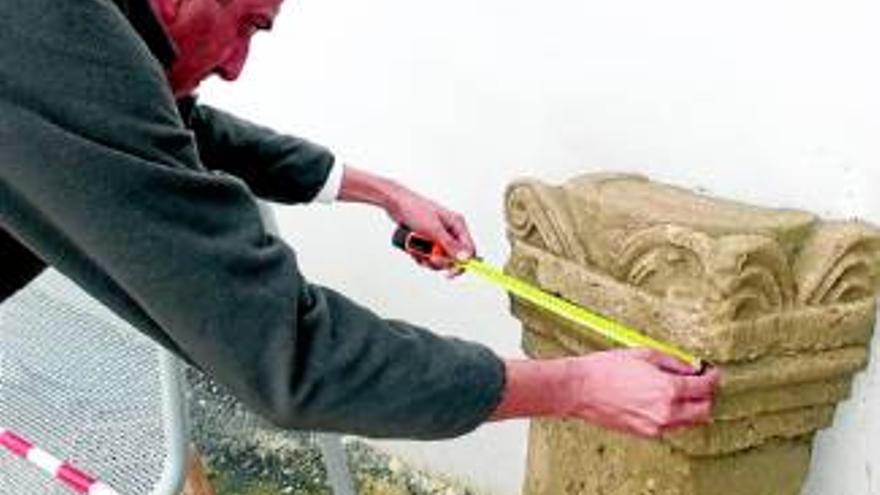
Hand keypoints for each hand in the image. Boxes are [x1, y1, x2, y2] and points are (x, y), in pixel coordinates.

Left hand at [336, 166, 475, 275]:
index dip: (462, 263)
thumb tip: (464, 257)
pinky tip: (412, 250)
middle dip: (439, 261)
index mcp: (457, 225)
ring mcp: (440, 236)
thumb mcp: (433, 229)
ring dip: (427, 259)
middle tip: (428, 258)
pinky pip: (429, 255)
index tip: (450, 273)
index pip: (469, 249)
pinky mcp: (429, 239)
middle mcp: (451, 231)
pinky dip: (421, 256)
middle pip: (453, 257)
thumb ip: (449, 245)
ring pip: (440, 258)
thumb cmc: (414, 209)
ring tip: (417, 252)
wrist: (396, 204)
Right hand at [491, 349, 719, 438]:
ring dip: (692, 407)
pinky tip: (663, 401)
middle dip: (707, 395)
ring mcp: (656, 426)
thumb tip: (690, 368)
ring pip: (690, 422)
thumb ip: (673, 362)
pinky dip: (674, 415)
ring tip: (681, 392)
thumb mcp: (644, 354)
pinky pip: (671, 427)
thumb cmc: (604, 369)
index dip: (713, 377)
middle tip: (701, 382)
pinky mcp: (645, 433)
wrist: (579, 389)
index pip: (705, 388)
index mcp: (668, 390)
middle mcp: (666, 412)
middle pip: (704, 410)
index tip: (711, 371)